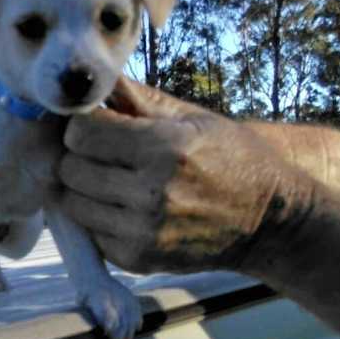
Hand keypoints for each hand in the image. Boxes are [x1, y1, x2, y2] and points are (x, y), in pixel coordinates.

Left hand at [58, 78, 313, 274]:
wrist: (269, 222)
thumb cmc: (233, 159)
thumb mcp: (195, 119)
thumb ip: (140, 100)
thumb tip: (98, 79)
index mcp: (165, 147)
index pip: (82, 132)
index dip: (81, 125)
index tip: (93, 125)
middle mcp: (151, 192)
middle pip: (70, 168)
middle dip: (76, 156)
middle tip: (97, 152)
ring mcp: (142, 231)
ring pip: (72, 203)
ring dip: (82, 188)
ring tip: (108, 178)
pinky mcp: (138, 259)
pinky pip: (90, 232)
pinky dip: (97, 218)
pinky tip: (122, 207)